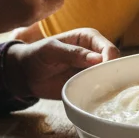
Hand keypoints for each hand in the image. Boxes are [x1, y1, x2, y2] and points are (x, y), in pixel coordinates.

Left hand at [4, 28, 118, 98]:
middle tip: (103, 83)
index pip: (108, 48)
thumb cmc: (37, 55)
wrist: (26, 74)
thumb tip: (98, 59)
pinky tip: (96, 98)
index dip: (109, 58)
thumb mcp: (52, 50)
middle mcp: (95, 54)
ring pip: (109, 77)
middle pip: (113, 63)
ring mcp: (92, 70)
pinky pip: (100, 89)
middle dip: (110, 73)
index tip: (104, 70)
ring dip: (107, 84)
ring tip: (99, 92)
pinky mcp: (88, 84)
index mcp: (89, 39)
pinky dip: (101, 94)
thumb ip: (73, 53)